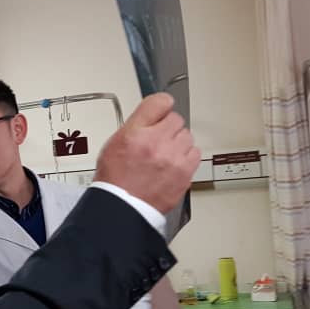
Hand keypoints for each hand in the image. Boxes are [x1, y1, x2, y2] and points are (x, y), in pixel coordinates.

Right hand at [95, 93, 199, 214]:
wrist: (123, 206)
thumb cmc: (116, 178)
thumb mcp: (115, 142)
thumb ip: (137, 123)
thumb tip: (155, 112)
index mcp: (135, 133)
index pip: (160, 102)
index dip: (160, 107)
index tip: (161, 112)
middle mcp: (156, 143)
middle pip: (176, 120)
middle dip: (167, 128)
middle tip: (157, 141)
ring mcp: (173, 159)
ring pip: (187, 136)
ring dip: (177, 143)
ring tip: (163, 155)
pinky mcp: (185, 173)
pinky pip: (195, 153)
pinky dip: (185, 157)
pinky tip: (172, 164)